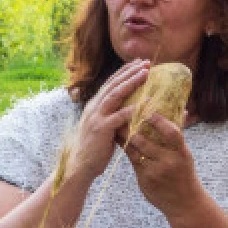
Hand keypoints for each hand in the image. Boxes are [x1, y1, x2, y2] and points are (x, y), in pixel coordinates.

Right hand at [64, 60, 150, 183]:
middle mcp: (94, 107)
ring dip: (131, 82)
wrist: (80, 165)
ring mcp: (97, 117)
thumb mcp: (101, 127)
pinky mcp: (102, 129)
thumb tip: (127, 108)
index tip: (138, 63)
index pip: (110, 83)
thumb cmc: (94, 148)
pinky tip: (147, 101)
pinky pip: (120, 115)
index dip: (124, 72)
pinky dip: (134, 107)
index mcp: (94, 106)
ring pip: (115, 94)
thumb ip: (111, 115)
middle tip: (146, 62)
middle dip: (130, 72)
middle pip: (113, 84)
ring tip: (146, 73)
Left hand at [123, 111, 205, 217]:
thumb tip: (182, 111)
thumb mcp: (185, 155)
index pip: (171, 133)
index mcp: (182, 153)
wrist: (184, 204)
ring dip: (125, 137)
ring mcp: (155, 172)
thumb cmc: (185, 174)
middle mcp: (168, 162)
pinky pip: (132, 160)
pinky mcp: (144, 180)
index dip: (160, 121)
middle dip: (134, 128)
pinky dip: (126, 149)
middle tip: (124, 115)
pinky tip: (119, 141)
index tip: (149, 111)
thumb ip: (178, 135)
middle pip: (146, 141)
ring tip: (117, 126)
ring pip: (135, 150)